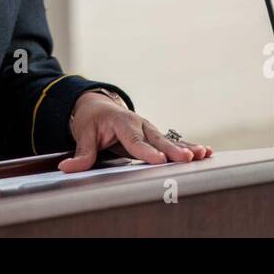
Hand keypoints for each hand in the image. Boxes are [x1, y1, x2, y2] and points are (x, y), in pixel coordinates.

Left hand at [59, 91, 213, 172]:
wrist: (98, 106)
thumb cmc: (91, 120)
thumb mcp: (82, 134)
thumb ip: (81, 153)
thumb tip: (67, 168)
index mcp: (121, 123)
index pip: (135, 141)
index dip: (147, 151)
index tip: (159, 160)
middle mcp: (139, 124)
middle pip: (158, 140)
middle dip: (173, 150)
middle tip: (187, 158)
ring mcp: (149, 129)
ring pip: (169, 140)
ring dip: (186, 147)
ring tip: (203, 154)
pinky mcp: (155, 136)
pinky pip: (173, 142)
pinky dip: (189, 146)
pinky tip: (206, 152)